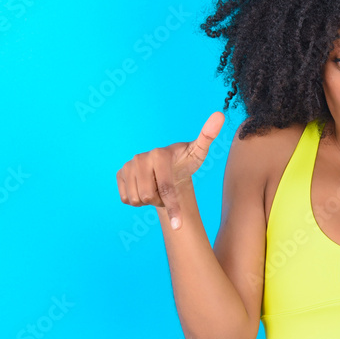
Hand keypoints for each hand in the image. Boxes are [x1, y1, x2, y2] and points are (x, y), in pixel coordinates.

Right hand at [116, 112, 225, 229]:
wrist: (168, 167)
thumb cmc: (185, 162)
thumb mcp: (198, 152)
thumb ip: (208, 135)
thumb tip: (220, 114)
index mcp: (158, 154)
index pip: (166, 188)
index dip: (173, 207)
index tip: (179, 224)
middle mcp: (140, 157)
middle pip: (147, 196)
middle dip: (159, 199)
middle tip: (167, 189)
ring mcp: (127, 165)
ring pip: (135, 199)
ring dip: (148, 200)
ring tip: (157, 187)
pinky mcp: (119, 173)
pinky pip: (125, 198)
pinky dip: (136, 199)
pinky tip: (146, 187)